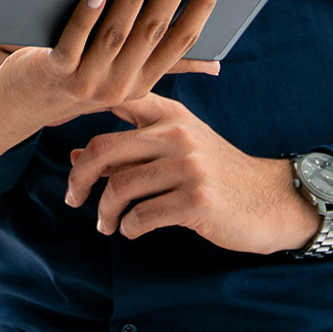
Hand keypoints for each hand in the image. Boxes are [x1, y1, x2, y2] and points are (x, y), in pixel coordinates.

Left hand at [0, 0, 222, 130]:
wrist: (19, 107)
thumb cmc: (75, 79)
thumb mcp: (123, 77)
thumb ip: (156, 61)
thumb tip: (214, 64)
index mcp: (143, 82)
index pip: (181, 40)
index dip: (201, 6)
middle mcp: (120, 86)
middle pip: (153, 31)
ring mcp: (88, 81)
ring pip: (117, 34)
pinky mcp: (55, 72)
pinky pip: (74, 42)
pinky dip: (87, 17)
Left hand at [65, 93, 321, 254]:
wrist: (271, 199)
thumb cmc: (217, 174)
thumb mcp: (178, 149)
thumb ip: (130, 149)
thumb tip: (74, 157)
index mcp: (172, 114)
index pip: (116, 102)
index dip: (82, 110)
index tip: (61, 133)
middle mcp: (178, 134)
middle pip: (104, 149)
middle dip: (79, 178)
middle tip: (73, 197)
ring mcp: (188, 167)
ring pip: (120, 187)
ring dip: (105, 211)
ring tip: (106, 224)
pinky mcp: (196, 201)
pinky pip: (142, 216)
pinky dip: (129, 227)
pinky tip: (132, 229)